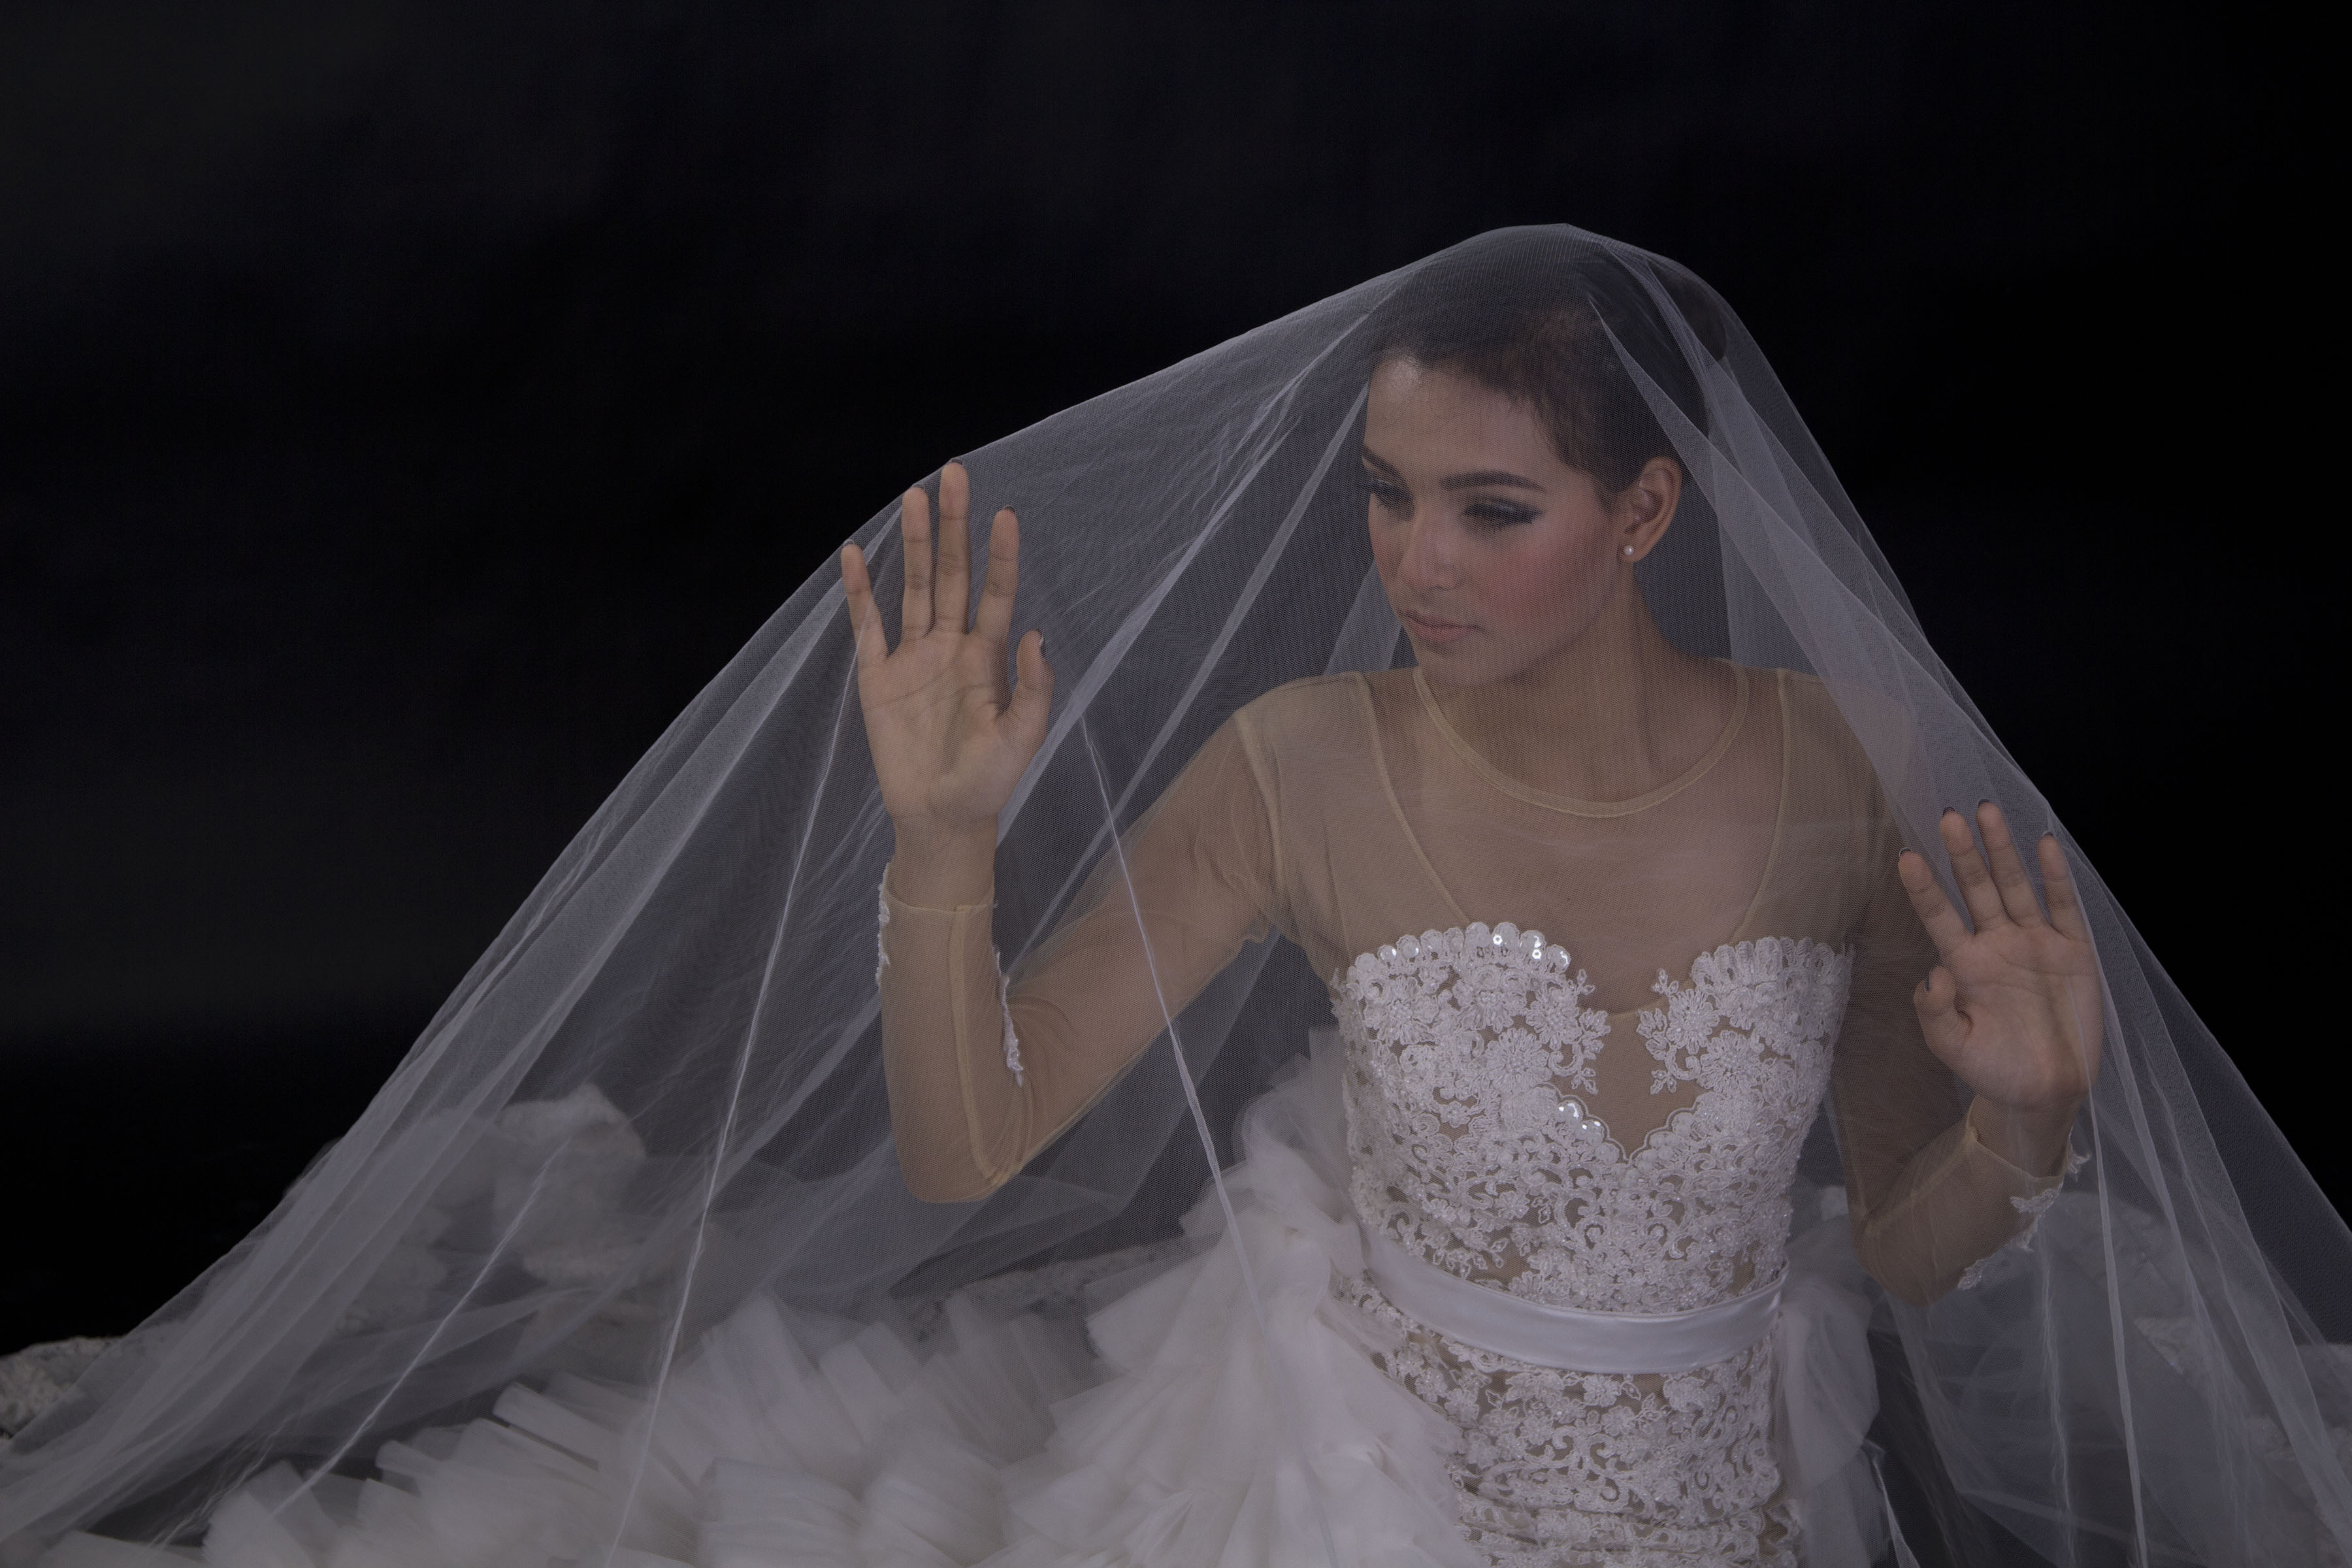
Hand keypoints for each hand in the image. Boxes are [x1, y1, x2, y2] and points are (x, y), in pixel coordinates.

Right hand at [840, 462, 1053, 841]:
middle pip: (953, 574)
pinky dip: (860, 591)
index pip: (996, 593)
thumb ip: (1032, 691)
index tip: (1005, 514)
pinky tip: (855, 554)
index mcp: (988, 657)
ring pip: (913, 588)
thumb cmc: (988, 782)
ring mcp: (912, 657)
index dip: (1000, 555)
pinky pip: (868, 626)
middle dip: (953, 527)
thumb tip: (1035, 634)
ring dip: (912, 545)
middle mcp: (950, 646)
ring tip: (911, 498)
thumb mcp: (1022, 740)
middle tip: (953, 476)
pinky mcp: (878, 677)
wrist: (940, 817)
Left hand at [1897, 802, 2102, 1171]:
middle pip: (1976, 889)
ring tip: (1987, 810)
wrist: (2045, 1091)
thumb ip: (1935, 1014)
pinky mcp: (2071, 951)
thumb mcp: (1954, 1047)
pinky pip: (2062, 906)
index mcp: (1964, 963)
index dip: (1925, 888)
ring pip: (2015, 886)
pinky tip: (2044, 844)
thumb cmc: (1993, 1069)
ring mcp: (2034, 943)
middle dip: (1963, 853)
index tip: (1906, 857)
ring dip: (2002, 850)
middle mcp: (1996, 944)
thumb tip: (1933, 974)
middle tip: (1949, 816)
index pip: (1938, 916)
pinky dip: (2054, 876)